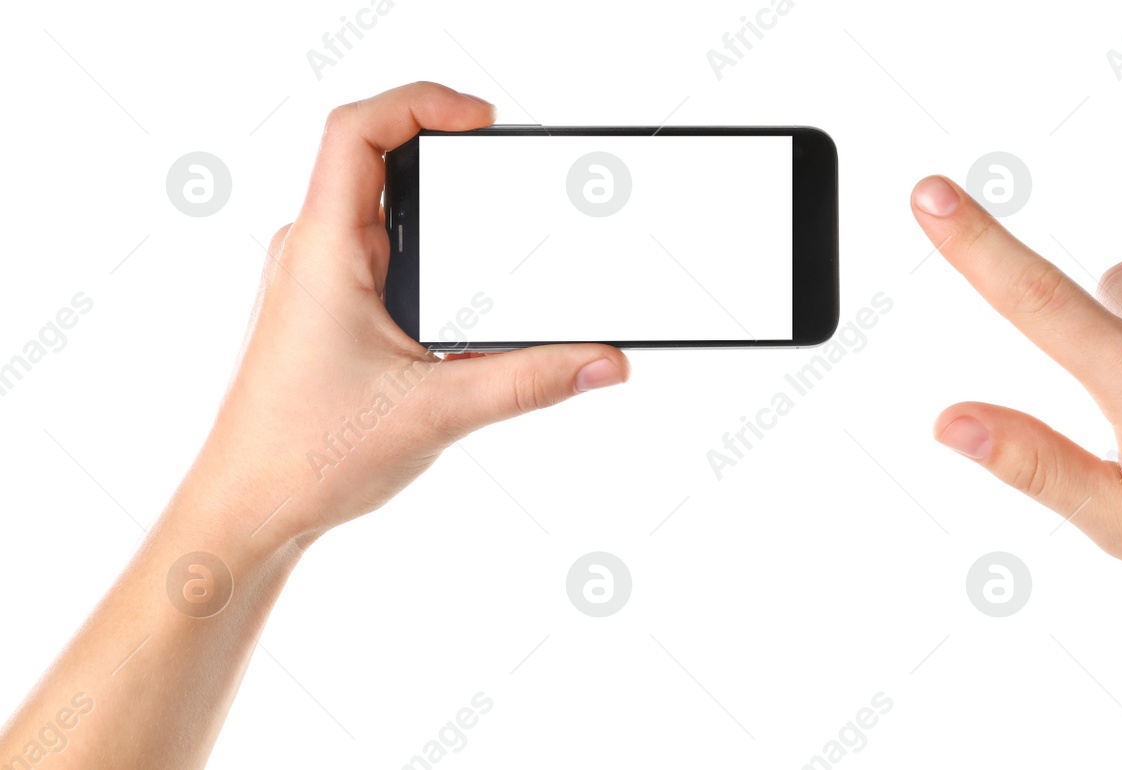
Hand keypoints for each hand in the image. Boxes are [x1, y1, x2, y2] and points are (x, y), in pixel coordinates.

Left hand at [183, 82, 629, 546]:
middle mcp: (311, 254)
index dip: (422, 103)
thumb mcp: (440, 412)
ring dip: (438, 222)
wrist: (246, 512)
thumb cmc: (304, 458)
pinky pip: (380, 260)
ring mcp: (315, 282)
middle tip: (506, 178)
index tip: (483, 122)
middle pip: (378, 162)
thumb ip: (533, 381)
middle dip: (448, 164)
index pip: (357, 130)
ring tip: (492, 243)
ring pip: (383, 217)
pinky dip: (427, 264)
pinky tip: (461, 307)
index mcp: (322, 252)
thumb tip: (603, 361)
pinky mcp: (326, 313)